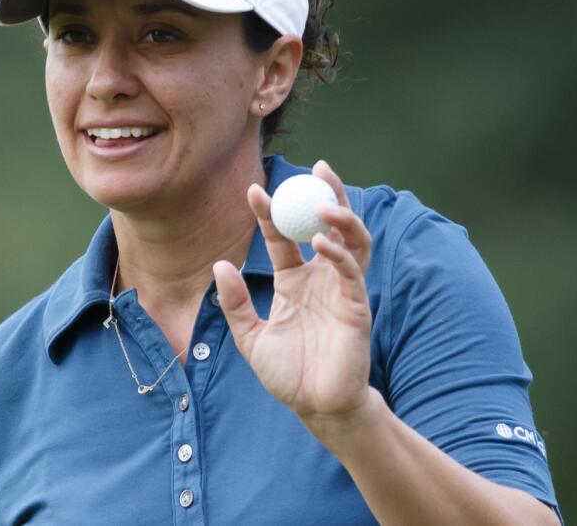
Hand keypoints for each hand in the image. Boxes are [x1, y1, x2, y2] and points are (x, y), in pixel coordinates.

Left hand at [213, 160, 374, 431]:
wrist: (316, 407)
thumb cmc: (288, 374)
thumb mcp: (250, 338)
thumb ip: (234, 304)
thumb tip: (220, 265)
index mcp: (294, 281)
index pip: (284, 237)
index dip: (270, 213)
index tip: (253, 191)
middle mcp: (320, 278)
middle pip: (327, 225)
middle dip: (325, 195)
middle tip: (316, 168)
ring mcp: (341, 290)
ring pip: (351, 240)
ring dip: (342, 217)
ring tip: (323, 202)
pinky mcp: (357, 306)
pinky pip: (352, 272)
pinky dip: (340, 254)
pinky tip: (322, 243)